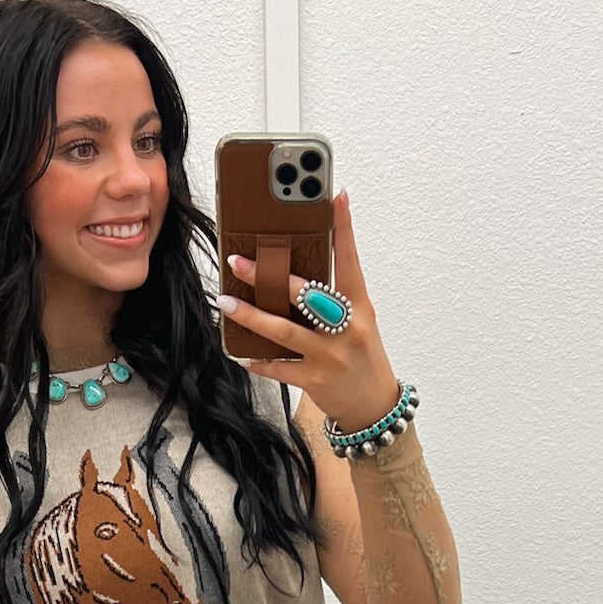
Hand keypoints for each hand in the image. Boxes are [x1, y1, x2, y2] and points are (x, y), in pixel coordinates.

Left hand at [217, 189, 402, 433]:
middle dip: (270, 277)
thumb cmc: (362, 357)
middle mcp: (347, 328)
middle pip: (307, 295)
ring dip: (252, 317)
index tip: (335, 196)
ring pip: (285, 331)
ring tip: (227, 303)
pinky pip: (279, 368)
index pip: (350, 261)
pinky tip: (241, 352)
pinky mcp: (315, 380)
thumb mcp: (358, 322)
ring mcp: (330, 356)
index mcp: (360, 307)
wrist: (375, 407)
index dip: (344, 228)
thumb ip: (333, 298)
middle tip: (239, 262)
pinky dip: (259, 360)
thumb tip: (292, 274)